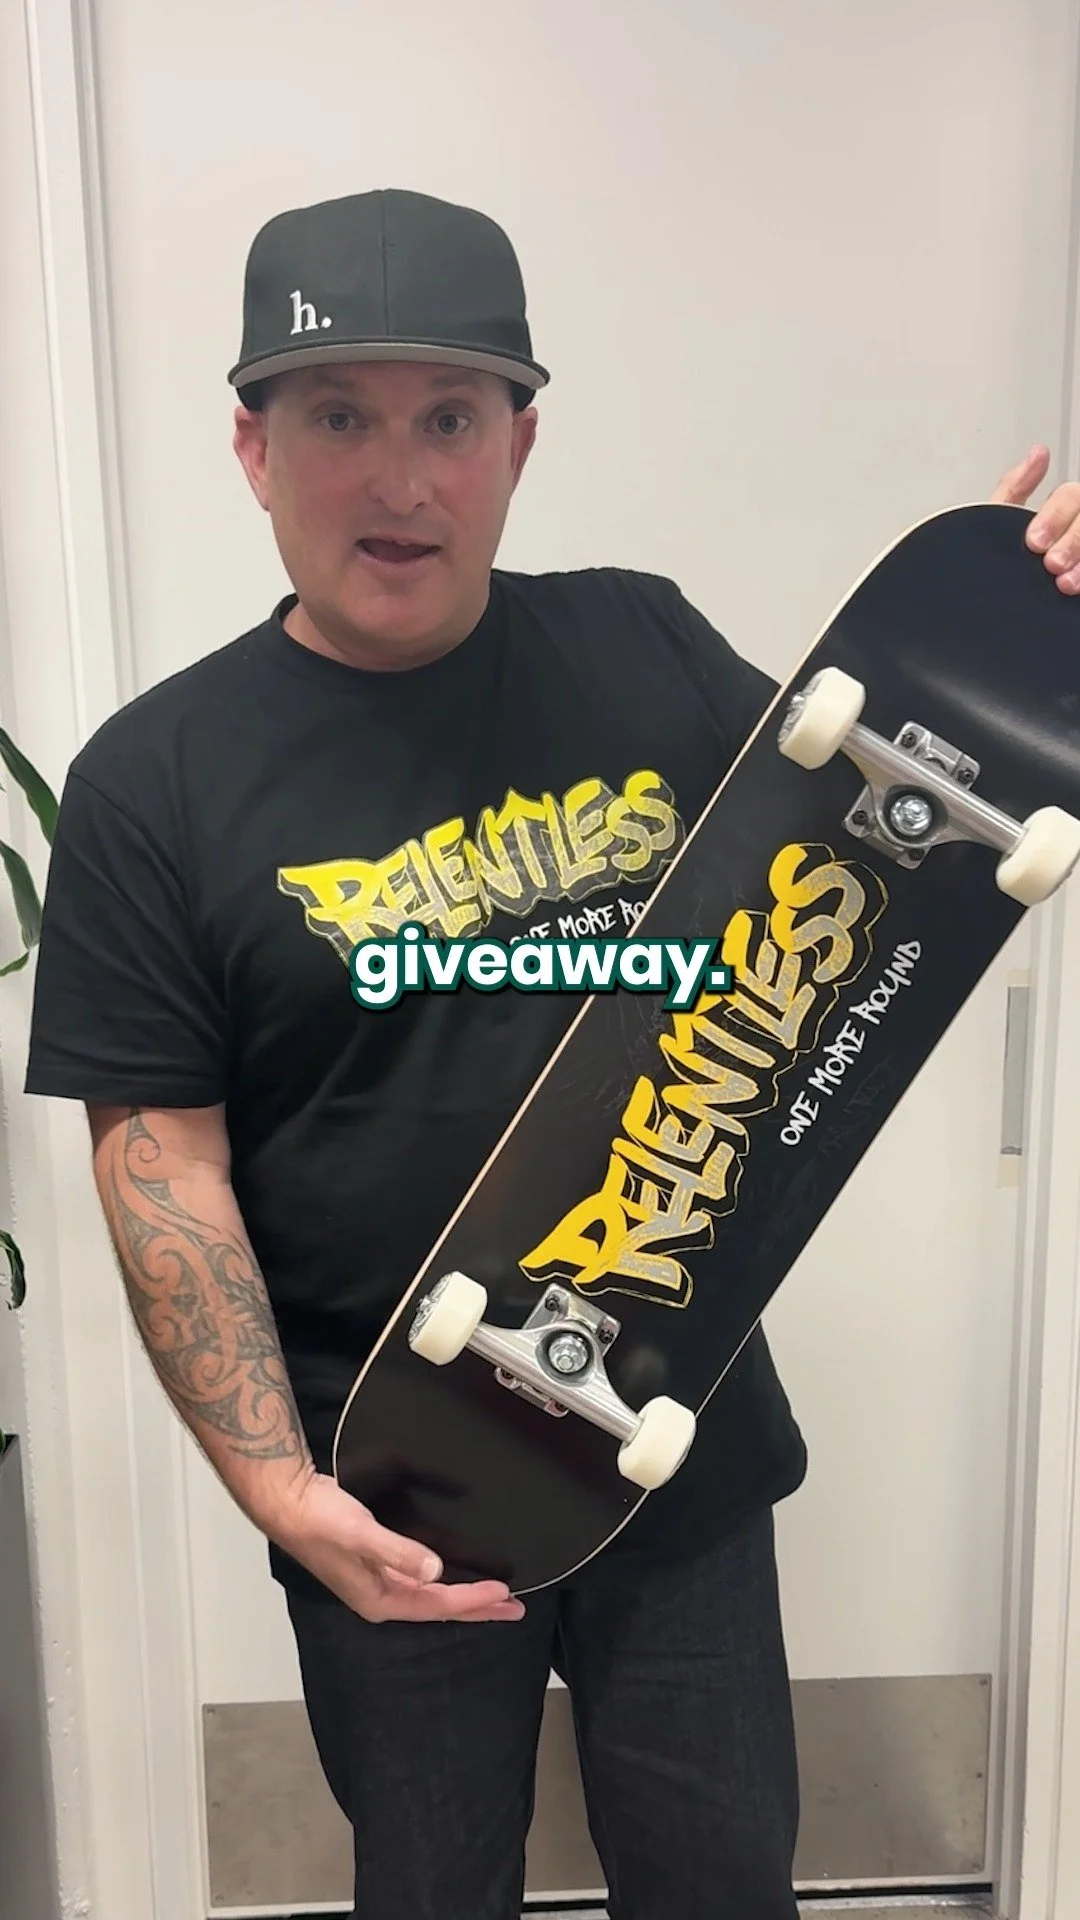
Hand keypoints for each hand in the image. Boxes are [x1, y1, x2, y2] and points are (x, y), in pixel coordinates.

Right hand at [269, 1468, 525, 1623]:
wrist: (288, 1502)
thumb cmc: (320, 1521)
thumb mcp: (362, 1535)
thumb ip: (399, 1553)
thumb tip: (435, 1570)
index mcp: (379, 1599)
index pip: (438, 1604)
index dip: (474, 1600)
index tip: (505, 1593)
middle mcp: (380, 1597)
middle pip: (438, 1607)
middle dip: (477, 1607)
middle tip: (514, 1608)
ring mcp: (375, 1582)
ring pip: (430, 1595)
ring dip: (462, 1595)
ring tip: (493, 1596)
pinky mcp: (373, 1564)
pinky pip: (418, 1582)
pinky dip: (441, 1582)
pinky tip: (448, 1576)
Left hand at [991, 444, 1079, 592]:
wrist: (984, 615)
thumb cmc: (993, 570)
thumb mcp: (994, 524)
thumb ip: (1014, 489)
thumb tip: (1037, 453)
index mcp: (1057, 513)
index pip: (1069, 497)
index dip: (1055, 516)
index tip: (1034, 542)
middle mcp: (1073, 527)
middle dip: (1072, 539)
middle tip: (1050, 562)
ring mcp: (1079, 550)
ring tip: (1064, 582)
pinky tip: (1075, 586)